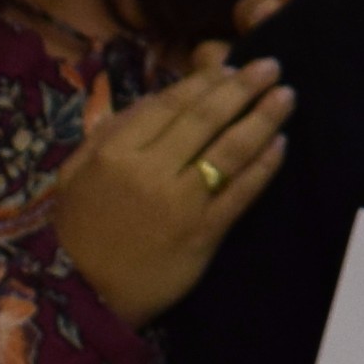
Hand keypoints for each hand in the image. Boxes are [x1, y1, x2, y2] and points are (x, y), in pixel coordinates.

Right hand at [51, 49, 290, 324]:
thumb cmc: (79, 232)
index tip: (232, 67)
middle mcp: (150, 171)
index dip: (206, 82)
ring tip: (287, 96)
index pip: (170, 104)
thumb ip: (109, 133)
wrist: (83, 297)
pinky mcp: (204, 232)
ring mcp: (181, 202)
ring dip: (263, 119)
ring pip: (231, 150)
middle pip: (207, 118)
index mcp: (115, 151)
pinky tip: (282, 145)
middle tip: (272, 66)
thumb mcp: (76, 174)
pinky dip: (264, 166)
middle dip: (243, 88)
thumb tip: (154, 98)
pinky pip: (241, 192)